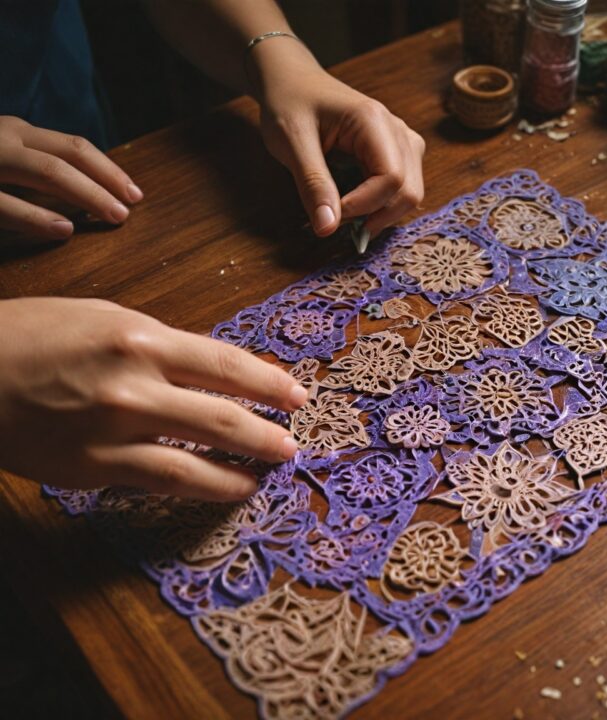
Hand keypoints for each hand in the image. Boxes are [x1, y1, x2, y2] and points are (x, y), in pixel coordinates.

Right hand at [0, 116, 142, 241]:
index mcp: (17, 134)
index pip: (74, 148)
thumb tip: (90, 193)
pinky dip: (36, 217)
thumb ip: (36, 166)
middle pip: (69, 155)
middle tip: (130, 209)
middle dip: (107, 181)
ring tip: (115, 216)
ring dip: (88, 194)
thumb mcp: (5, 155)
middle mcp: (6, 139)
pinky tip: (64, 229)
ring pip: (47, 170)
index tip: (135, 194)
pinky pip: (5, 204)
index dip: (109, 171)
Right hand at [0, 298, 306, 501]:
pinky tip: (226, 487)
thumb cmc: (32, 335)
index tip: (296, 395)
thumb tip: (213, 371)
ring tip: (270, 471)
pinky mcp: (93, 469)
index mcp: (139, 339)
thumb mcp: (104, 319)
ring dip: (243, 469)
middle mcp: (132, 387)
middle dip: (267, 433)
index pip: (226, 366)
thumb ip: (161, 346)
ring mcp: (111, 433)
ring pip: (197, 463)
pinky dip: (203, 486)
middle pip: (222, 418)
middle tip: (293, 442)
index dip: (269, 385)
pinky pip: (162, 482)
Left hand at [248, 38, 425, 238]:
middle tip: (340, 221)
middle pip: (409, 190)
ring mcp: (402, 141)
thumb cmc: (289, 104)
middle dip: (377, 214)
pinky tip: (356, 204)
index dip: (364, 205)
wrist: (292, 81)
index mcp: (373, 121)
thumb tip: (327, 229)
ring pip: (410, 192)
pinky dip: (382, 205)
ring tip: (347, 214)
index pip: (391, 178)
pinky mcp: (397, 152)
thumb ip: (313, 185)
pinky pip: (402, 187)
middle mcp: (397, 130)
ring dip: (383, 213)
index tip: (333, 215)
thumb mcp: (292, 143)